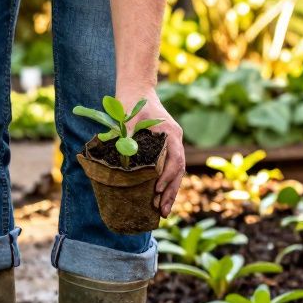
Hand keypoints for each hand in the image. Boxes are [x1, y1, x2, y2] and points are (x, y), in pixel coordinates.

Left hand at [119, 89, 184, 216]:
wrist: (137, 90)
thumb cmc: (132, 103)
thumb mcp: (128, 118)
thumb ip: (128, 136)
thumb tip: (123, 158)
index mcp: (170, 134)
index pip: (175, 159)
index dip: (167, 176)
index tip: (156, 190)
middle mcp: (175, 141)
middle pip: (178, 171)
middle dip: (170, 192)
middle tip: (162, 212)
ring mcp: (172, 146)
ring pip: (176, 173)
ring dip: (169, 193)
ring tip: (162, 212)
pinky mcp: (165, 150)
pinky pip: (169, 170)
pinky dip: (165, 185)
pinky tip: (159, 199)